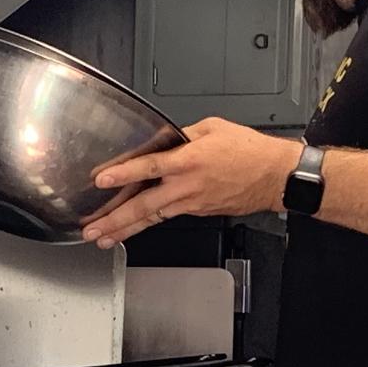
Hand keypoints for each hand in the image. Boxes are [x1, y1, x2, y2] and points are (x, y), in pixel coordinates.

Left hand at [81, 119, 301, 247]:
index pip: (148, 166)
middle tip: (92, 230)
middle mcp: (186, 186)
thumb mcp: (214, 128)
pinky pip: (166, 217)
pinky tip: (131, 229)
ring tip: (103, 238)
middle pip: (143, 206)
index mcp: (189, 160)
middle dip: (114, 220)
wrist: (275, 177)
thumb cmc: (250, 151)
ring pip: (152, 218)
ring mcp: (191, 203)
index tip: (101, 179)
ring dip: (125, 229)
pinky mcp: (198, 211)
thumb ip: (183, 133)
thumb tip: (164, 138)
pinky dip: (147, 224)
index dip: (123, 173)